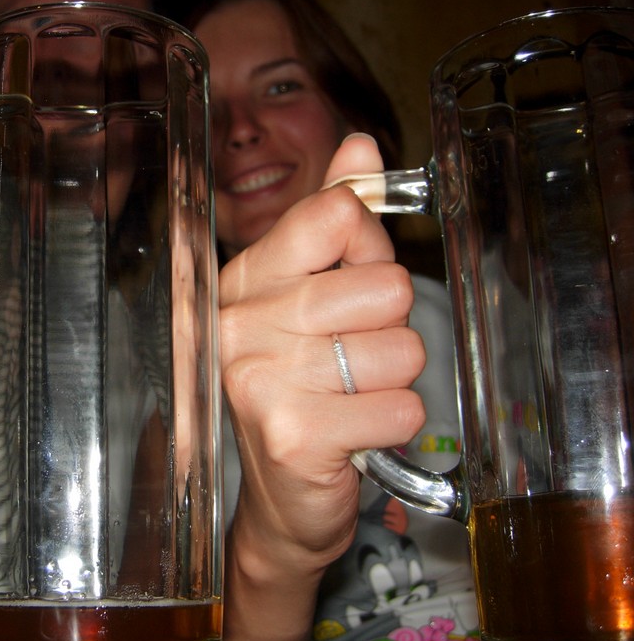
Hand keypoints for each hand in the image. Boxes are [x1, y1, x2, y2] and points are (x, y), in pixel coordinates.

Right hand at [219, 134, 425, 640]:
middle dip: (388, 327)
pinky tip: (353, 433)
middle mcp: (240, 321)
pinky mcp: (293, 434)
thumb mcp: (311, 294)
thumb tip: (362, 145)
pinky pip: (401, 407)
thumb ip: (334, 220)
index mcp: (245, 276)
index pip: (337, 214)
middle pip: (385, 286)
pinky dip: (392, 424)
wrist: (279, 496)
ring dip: (392, 381)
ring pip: (401, 351)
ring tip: (348, 397)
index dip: (368, 251)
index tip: (345, 285)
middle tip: (349, 356)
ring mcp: (259, 378)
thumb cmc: (301, 384)